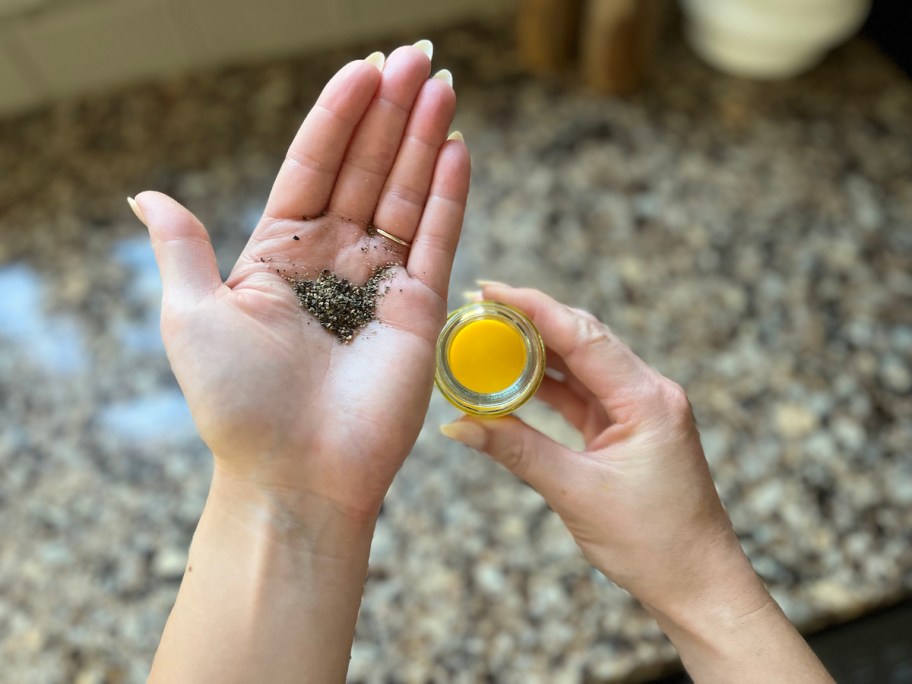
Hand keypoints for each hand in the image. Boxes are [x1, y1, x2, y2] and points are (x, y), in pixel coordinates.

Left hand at [133, 46, 468, 521]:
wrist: (294, 473)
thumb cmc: (237, 403)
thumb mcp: (191, 316)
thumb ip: (182, 248)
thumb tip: (147, 195)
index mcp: (280, 253)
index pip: (314, 165)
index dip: (338, 116)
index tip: (364, 69)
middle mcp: (333, 259)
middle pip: (367, 168)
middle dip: (391, 111)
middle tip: (416, 55)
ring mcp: (380, 282)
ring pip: (406, 194)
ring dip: (424, 139)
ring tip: (441, 83)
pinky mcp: (419, 309)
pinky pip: (437, 239)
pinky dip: (449, 194)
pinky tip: (457, 148)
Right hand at [442, 284, 832, 682]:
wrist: (699, 583)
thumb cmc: (652, 543)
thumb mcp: (575, 493)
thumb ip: (516, 451)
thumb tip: (459, 426)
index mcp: (647, 400)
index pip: (582, 336)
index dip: (533, 307)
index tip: (490, 289)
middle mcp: (650, 393)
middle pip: (582, 339)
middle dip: (530, 321)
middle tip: (480, 308)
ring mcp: (641, 410)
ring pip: (582, 365)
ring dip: (537, 353)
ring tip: (488, 338)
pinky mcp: (630, 429)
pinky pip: (584, 395)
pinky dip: (549, 386)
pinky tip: (515, 380)